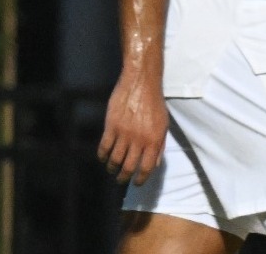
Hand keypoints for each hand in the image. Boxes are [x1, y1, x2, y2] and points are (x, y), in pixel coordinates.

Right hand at [98, 66, 167, 185]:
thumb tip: (154, 164)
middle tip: (120, 180)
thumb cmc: (155, 103)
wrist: (141, 82)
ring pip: (114, 159)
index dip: (140, 179)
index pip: (146, 168)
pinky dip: (102, 156)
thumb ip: (159, 145)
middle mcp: (139, 139)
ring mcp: (124, 133)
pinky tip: (103, 157)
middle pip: (128, 167)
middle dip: (123, 178)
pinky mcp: (111, 126)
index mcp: (154, 140)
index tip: (136, 183)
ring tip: (112, 169)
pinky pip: (104, 147)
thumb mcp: (163, 124)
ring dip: (112, 168)